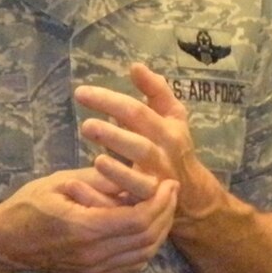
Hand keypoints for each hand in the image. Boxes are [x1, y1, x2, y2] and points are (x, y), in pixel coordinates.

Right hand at [0, 165, 177, 272]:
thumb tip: (135, 174)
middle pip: (147, 238)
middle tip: (171, 191)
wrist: (3, 244)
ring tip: (164, 206)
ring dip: (160, 230)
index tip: (168, 182)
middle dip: (166, 213)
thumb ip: (100, 181)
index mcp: (85, 228)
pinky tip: (147, 227)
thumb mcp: (60, 183)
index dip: (160, 201)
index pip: (139, 219)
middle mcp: (94, 254)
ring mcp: (94, 269)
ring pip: (144, 254)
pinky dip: (147, 247)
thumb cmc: (26, 207)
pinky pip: (132, 265)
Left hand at [75, 63, 226, 219]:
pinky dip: (108, 199)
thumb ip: (155, 90)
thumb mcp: (172, 115)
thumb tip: (135, 66)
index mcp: (166, 130)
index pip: (137, 112)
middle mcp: (163, 157)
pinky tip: (88, 188)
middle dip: (114, 136)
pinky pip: (128, 204)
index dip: (109, 101)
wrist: (191, 191)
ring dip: (118, 172)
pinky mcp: (147, 206)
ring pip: (139, 181)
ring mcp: (156, 184)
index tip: (80, 93)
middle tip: (86, 126)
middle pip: (140, 147)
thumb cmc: (173, 145)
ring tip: (96, 160)